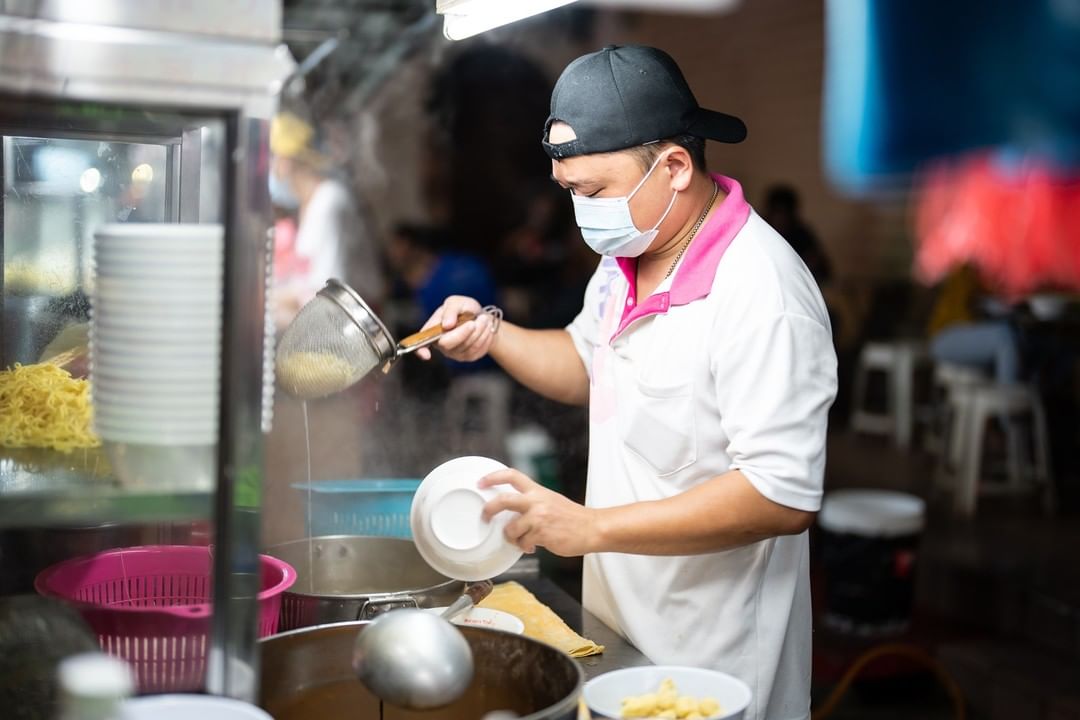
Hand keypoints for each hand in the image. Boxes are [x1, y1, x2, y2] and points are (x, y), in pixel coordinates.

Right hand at [415, 295, 497, 361]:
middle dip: (463, 332)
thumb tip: (446, 324)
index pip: (421, 343)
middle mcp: (441, 344)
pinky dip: (484, 336)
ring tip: (483, 319)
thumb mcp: (457, 302)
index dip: (421, 350)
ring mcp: (454, 353)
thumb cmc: (465, 309)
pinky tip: (485, 328)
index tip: (426, 355)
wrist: (482, 317)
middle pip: (447, 344)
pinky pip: (477, 349)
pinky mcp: (468, 357)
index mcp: (432, 330)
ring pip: (465, 346)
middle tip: (474, 322)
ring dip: (478, 331)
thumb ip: (451, 310)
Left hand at [479, 469, 596, 556]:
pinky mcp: (542, 534)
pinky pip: (522, 543)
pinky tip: (532, 546)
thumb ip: (532, 502)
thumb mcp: (551, 500)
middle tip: (484, 515)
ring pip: (510, 529)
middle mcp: (536, 501)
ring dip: (512, 537)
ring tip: (522, 539)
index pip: (512, 476)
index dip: (493, 477)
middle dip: (489, 508)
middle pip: (503, 500)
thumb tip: (514, 513)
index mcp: (538, 491)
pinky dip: (524, 547)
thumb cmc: (573, 517)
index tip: (481, 481)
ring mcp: (538, 518)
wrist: (592, 528)